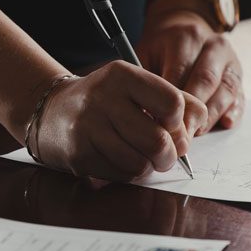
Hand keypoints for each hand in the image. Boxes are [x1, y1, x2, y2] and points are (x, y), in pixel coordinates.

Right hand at [35, 61, 207, 181]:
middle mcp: (103, 98)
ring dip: (148, 167)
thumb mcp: (136, 86)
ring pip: (140, 163)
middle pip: (159, 141)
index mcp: (123, 75)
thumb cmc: (105, 100)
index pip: (172, 103)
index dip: (180, 123)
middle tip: (166, 154)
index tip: (172, 126)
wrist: (51, 110)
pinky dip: (128, 174)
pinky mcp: (79, 154)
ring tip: (142, 157)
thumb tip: (198, 124)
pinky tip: (120, 160)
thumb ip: (173, 98)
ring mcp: (88, 128)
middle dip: (169, 155)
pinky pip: (120, 175)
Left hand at [137, 5, 244, 132]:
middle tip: (178, 136)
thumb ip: (145, 80)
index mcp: (187, 37)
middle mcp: (213, 46)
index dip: (170, 101)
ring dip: (210, 116)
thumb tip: (143, 114)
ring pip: (225, 91)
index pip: (180, 72)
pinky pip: (240, 96)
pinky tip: (224, 123)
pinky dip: (233, 112)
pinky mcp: (239, 75)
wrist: (185, 28)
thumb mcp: (146, 53)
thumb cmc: (161, 48)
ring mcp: (230, 60)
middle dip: (192, 112)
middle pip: (205, 81)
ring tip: (195, 134)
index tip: (159, 123)